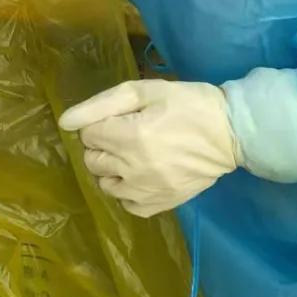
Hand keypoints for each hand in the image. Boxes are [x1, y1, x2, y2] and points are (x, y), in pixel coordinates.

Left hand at [58, 79, 241, 217]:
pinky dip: (127, 191)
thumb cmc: (187, 104)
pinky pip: (127, 205)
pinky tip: (140, 176)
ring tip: (133, 155)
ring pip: (104, 184)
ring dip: (111, 169)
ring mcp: (148, 190)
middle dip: (102, 145)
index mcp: (130, 136)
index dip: (100, 124)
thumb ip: (101, 104)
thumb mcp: (144, 91)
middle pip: (92, 160)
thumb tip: (65, 122)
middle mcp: (134, 168)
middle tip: (126, 134)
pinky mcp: (162, 204)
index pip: (87, 135)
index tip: (121, 119)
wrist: (230, 132)